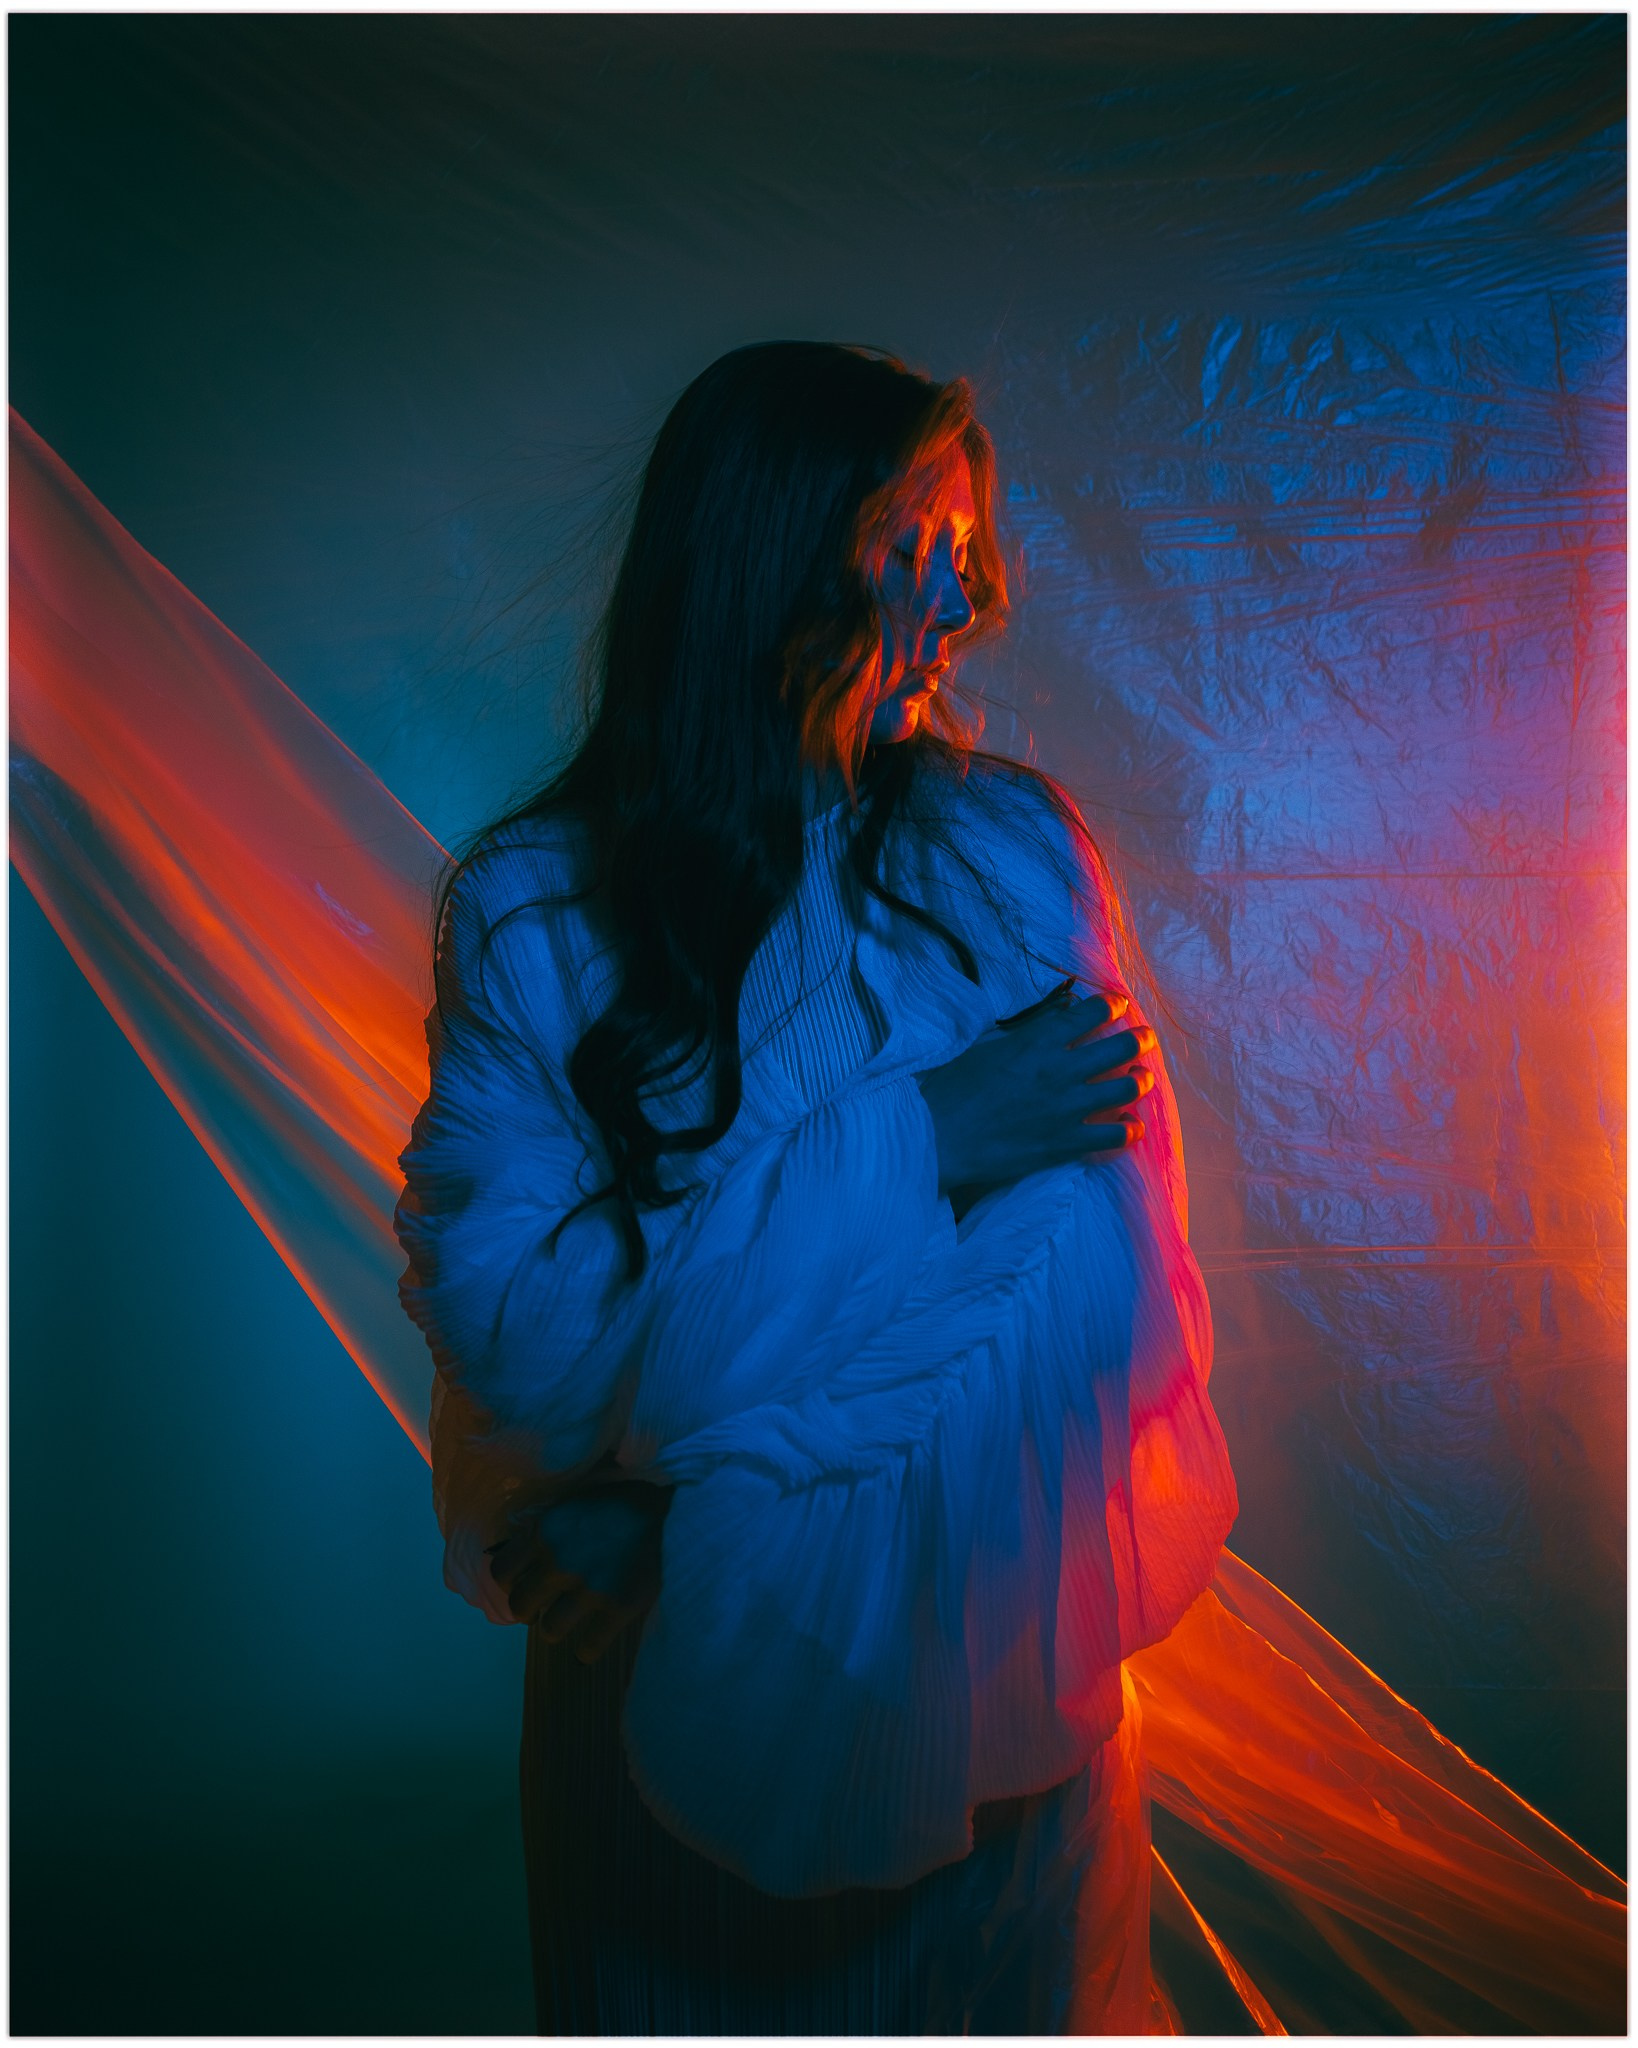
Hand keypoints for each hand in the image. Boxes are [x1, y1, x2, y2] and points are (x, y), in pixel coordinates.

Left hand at [488, 1482, 669, 1661]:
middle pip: (521, 1606)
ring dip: (556, 1628)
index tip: (520, 1584)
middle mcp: (559, 1562)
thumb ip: (548, 1528)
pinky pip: (588, 1647)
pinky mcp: (617, 1608)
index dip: (509, 1582)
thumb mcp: (576, 1502)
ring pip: (549, 1630)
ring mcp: (588, 1588)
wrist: (674, 1510)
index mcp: (545, 1531)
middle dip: (529, 1610)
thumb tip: (522, 1550)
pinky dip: (587, 1650)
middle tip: (542, 1608)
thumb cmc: (625, 1500)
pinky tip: (591, 1645)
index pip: (501, 1572)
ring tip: (569, 1622)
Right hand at [915, 981, 1155, 1205]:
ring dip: (1141, 1080)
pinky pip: (1115, 1136)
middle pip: (1121, 1047)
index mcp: (1039, 1042)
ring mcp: (1069, 1109)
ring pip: (1127, 1089)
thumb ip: (1021, 1033)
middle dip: (1140, 1038)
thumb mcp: (983, 1046)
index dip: (1112, 1004)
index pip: (1090, 1012)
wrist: (939, 1139)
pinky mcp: (1067, 1143)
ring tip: (1143, 1078)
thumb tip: (1049, 1019)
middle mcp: (1062, 1070)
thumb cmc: (951, 1089)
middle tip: (1145, 1038)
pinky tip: (1133, 1124)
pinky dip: (1130, 1129)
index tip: (1118, 1004)